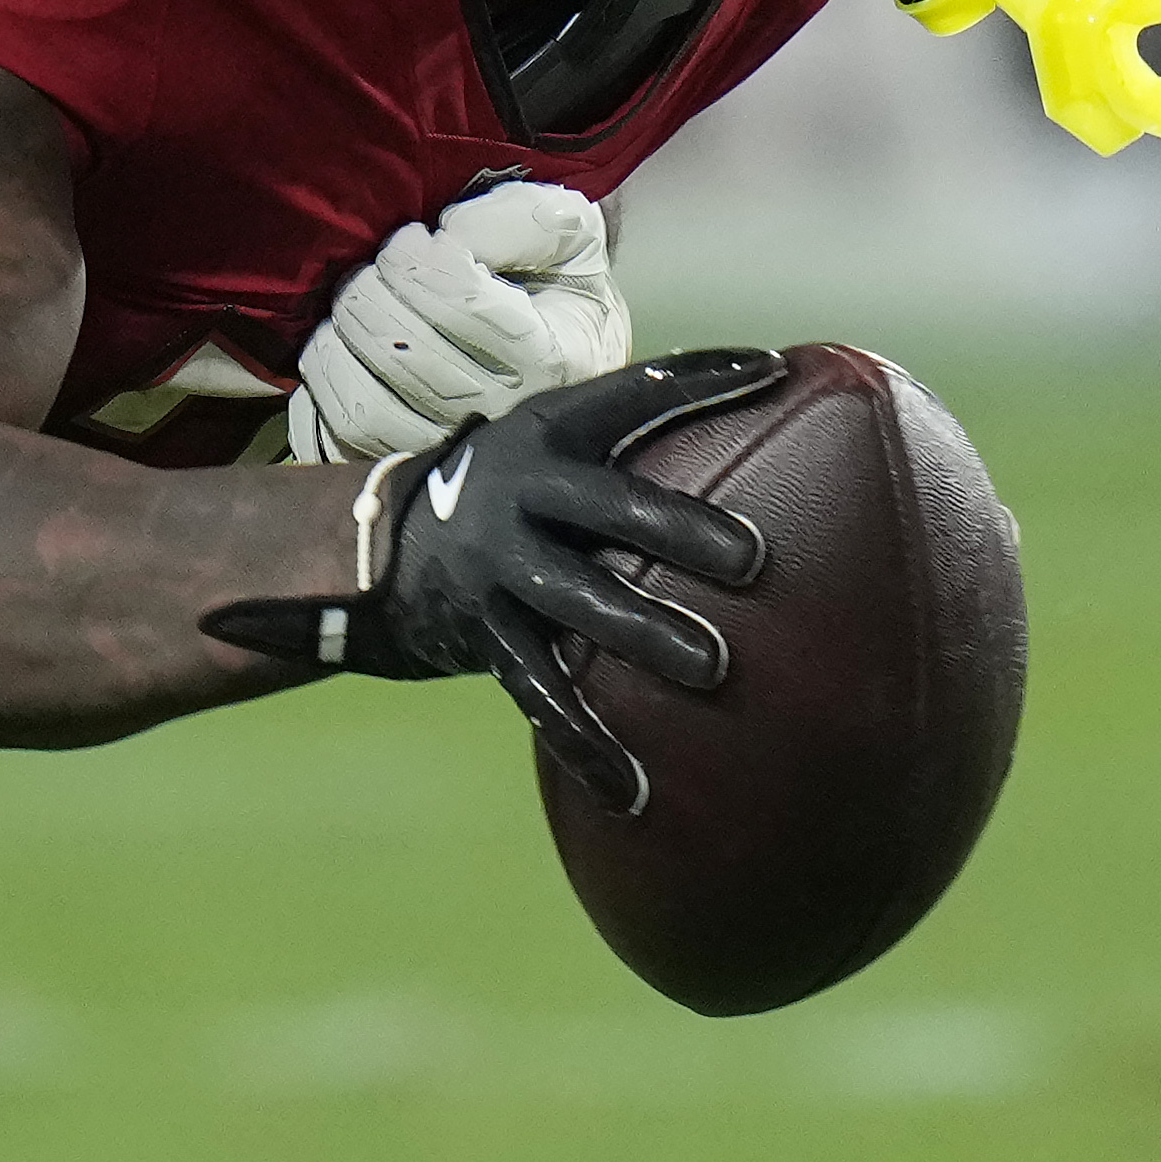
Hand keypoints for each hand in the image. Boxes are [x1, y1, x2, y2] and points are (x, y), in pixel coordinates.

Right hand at [204, 346, 780, 807]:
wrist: (384, 551)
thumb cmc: (517, 494)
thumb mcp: (558, 446)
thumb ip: (639, 436)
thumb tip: (776, 393)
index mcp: (550, 436)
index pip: (631, 394)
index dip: (698, 379)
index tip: (771, 371)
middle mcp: (518, 494)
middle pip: (605, 506)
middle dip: (677, 528)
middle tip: (751, 559)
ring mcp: (499, 570)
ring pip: (574, 602)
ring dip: (640, 633)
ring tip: (711, 668)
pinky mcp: (486, 639)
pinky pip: (541, 695)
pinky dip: (586, 744)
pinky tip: (633, 790)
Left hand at [283, 179, 632, 463]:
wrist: (560, 345)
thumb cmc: (555, 282)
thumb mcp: (567, 231)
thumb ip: (518, 220)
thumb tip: (450, 234)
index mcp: (550, 357)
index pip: (459, 303)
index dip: (417, 258)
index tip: (417, 236)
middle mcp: (498, 416)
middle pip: (401, 350)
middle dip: (370, 289)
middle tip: (377, 265)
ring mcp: (447, 451)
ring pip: (363, 402)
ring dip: (339, 337)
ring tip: (354, 304)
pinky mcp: (399, 466)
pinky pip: (339, 434)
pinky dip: (324, 383)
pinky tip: (339, 345)